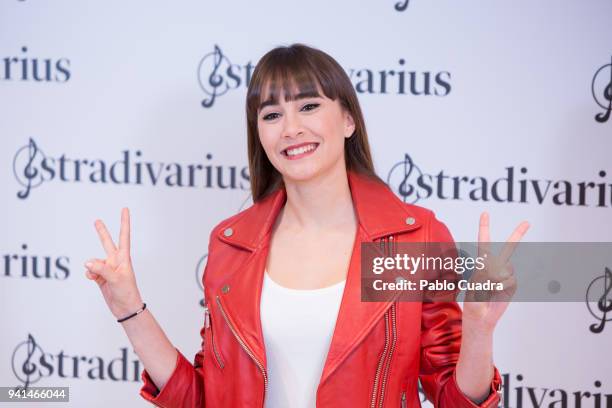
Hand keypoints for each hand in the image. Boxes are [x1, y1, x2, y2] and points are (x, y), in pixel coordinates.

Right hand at [84, 208, 143, 319]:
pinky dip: (89, 274)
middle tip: (97, 220)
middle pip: (107, 243)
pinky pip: (90, 271)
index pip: (124, 236)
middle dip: (102, 232)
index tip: (125, 209)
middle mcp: (116, 261)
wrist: (125, 308)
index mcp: (124, 258)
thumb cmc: (127, 292)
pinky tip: (93, 280)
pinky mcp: (101, 277)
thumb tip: (87, 262)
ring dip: (92, 267)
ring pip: (94, 261)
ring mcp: (108, 269)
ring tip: (97, 277)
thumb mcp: (116, 279)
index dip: (124, 222)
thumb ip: (101, 269)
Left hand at [462, 212, 528, 333]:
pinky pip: (511, 280)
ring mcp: (505, 275)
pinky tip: (498, 292)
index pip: (483, 242)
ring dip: (497, 279)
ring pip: (506, 269)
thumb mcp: (474, 286)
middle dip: (518, 234)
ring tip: (489, 289)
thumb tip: (499, 269)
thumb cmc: (473, 302)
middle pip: (507, 248)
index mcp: (481, 263)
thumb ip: (486, 275)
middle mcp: (495, 266)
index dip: (484, 228)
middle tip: (527, 222)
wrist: (481, 318)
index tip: (485, 214)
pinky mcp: (512, 284)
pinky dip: (503, 286)